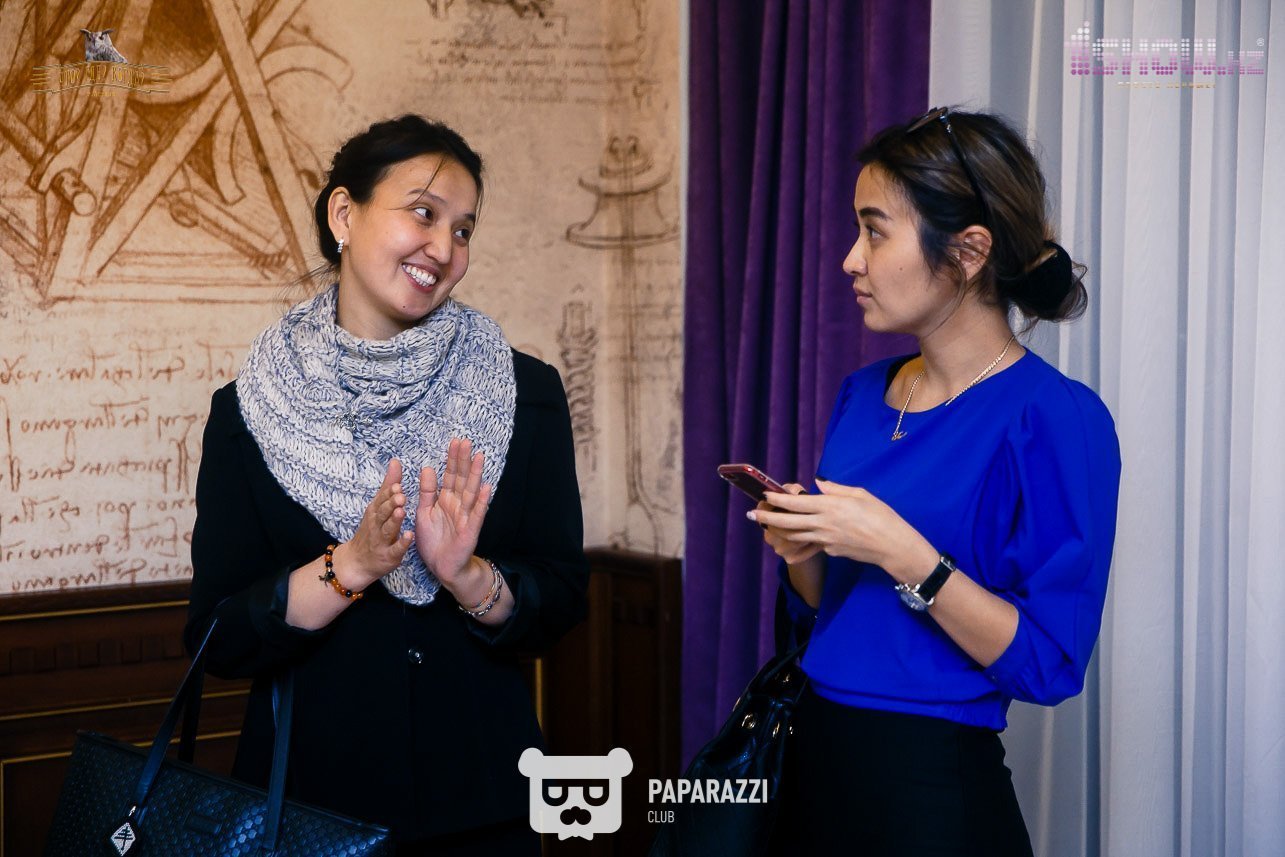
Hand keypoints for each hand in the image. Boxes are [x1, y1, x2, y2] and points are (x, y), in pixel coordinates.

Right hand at [341, 458, 413, 588]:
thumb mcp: (377, 506)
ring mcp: (381, 540)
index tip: (398, 484)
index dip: (389, 492)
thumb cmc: (371, 530)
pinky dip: (402, 543)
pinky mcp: (388, 556)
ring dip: (394, 520)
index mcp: (376, 511)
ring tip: (402, 511)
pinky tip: (410, 536)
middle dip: (391, 504)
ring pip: (388, 529)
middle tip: (401, 495)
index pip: (382, 499)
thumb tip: (396, 461)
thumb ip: (388, 485)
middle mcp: (377, 524)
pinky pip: (395, 549)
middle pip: (383, 512)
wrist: (357, 561)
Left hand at [414, 438, 492, 586]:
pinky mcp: (471, 530)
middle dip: (464, 461)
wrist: (442, 567)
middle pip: (462, 479)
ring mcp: (466, 516)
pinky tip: (487, 488)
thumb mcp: (424, 512)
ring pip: (471, 492)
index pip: (450, 475)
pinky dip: (482, 501)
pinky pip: (477, 514)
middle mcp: (458, 504)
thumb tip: (427, 467)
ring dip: (476, 475)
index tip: (455, 442)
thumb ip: (427, 492)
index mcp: (446, 500)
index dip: (452, 459)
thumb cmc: (434, 540)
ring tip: (479, 458)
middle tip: (466, 442)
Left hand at [750, 479, 936, 583]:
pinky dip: (797, 541)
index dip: (777, 499)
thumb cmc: (881, 515)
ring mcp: (825, 540)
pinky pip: (809, 545)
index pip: (795, 503)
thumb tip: (819, 483)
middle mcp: (824, 524)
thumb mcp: (860, 494)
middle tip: (752, 515)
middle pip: (787, 523)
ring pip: (794, 536)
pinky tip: (791, 537)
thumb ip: (835, 489)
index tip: (765, 494)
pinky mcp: (830, 551)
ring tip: (766, 525)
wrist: (892, 545)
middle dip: (767, 518)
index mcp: (830, 506)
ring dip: (777, 531)